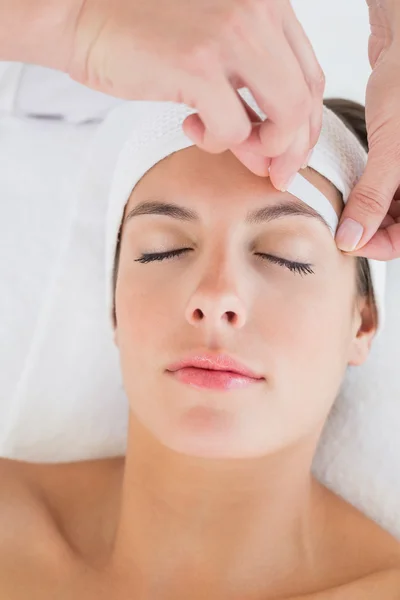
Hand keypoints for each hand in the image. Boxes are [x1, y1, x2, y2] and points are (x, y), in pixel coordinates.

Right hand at [68, 0, 323, 189]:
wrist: (78, 10)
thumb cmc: (139, 31)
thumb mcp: (213, 45)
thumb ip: (249, 83)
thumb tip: (271, 148)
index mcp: (266, 1)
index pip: (309, 74)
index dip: (304, 124)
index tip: (287, 155)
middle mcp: (258, 9)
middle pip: (306, 97)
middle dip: (293, 147)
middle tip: (273, 172)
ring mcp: (231, 34)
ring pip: (285, 115)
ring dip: (261, 147)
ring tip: (230, 144)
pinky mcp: (198, 64)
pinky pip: (233, 128)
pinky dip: (216, 141)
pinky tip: (190, 125)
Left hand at [336, 0, 399, 258]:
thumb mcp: (393, 149)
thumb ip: (372, 198)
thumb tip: (352, 239)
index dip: (380, 245)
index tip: (346, 241)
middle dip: (371, 229)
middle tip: (339, 226)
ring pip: (391, 209)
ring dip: (366, 213)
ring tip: (342, 208)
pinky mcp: (399, 157)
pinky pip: (384, 187)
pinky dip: (367, 192)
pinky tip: (350, 189)